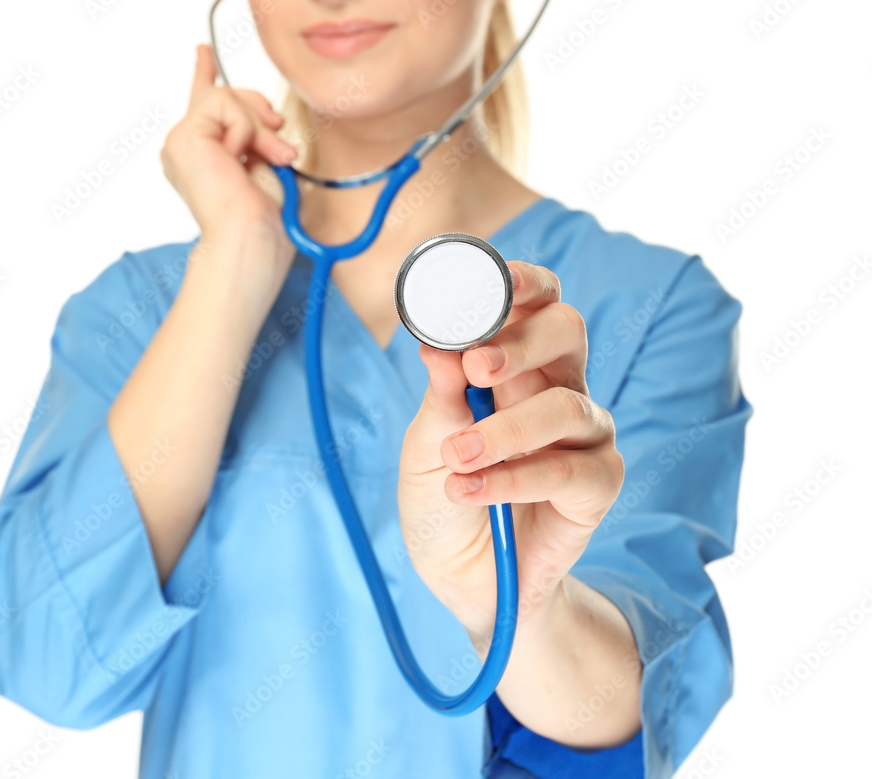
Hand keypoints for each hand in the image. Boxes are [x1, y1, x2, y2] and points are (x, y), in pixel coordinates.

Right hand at [159, 43, 298, 285]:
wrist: (250, 241)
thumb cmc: (263, 224)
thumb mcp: (267, 168)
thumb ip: (259, 139)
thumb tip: (270, 120)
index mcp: (203, 159)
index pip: (201, 105)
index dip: (202, 74)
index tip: (202, 52)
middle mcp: (186, 149)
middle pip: (227, 97)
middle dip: (263, 117)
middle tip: (283, 153)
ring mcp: (181, 142)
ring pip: (229, 98)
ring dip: (260, 130)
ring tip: (273, 161)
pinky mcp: (184, 137)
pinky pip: (225, 104)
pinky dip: (246, 130)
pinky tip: (240, 160)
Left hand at [397, 261, 625, 644]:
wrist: (463, 578)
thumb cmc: (443, 499)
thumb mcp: (425, 444)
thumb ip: (441, 395)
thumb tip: (440, 345)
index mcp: (517, 366)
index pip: (536, 304)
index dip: (523, 283)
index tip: (493, 281)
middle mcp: (558, 389)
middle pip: (567, 331)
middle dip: (522, 342)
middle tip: (476, 365)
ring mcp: (584, 436)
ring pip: (566, 405)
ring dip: (504, 429)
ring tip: (455, 455)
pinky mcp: (598, 486)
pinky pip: (568, 469)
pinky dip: (513, 478)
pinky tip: (470, 489)